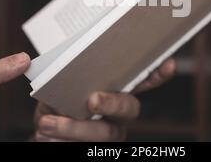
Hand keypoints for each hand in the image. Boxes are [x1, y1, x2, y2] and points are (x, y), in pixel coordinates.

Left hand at [34, 58, 175, 141]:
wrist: (43, 128)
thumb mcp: (58, 84)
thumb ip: (63, 74)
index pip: (144, 80)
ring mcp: (110, 132)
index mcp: (117, 90)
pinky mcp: (98, 149)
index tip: (168, 63)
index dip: (158, 74)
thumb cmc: (57, 100)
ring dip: (75, 128)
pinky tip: (44, 134)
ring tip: (46, 124)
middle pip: (130, 108)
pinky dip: (63, 139)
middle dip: (113, 103)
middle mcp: (119, 112)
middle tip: (92, 100)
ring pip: (106, 133)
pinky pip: (88, 148)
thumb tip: (42, 61)